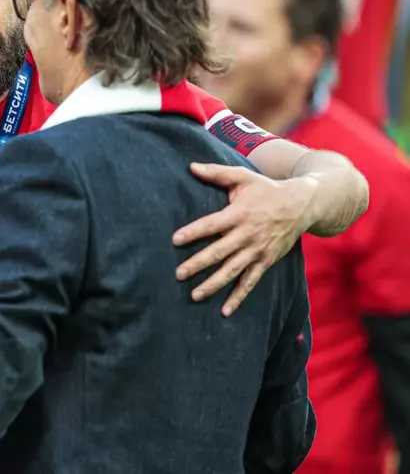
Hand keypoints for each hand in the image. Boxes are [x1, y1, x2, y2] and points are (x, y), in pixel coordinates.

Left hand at [173, 163, 314, 315]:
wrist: (303, 204)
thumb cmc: (267, 189)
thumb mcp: (243, 177)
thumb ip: (216, 172)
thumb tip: (191, 166)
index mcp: (240, 213)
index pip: (212, 224)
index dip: (194, 232)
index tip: (175, 239)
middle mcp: (248, 235)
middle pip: (220, 252)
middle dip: (198, 264)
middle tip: (178, 274)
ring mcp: (258, 251)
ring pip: (233, 271)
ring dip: (214, 284)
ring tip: (194, 295)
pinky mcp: (266, 261)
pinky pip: (251, 282)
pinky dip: (238, 297)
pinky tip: (225, 311)